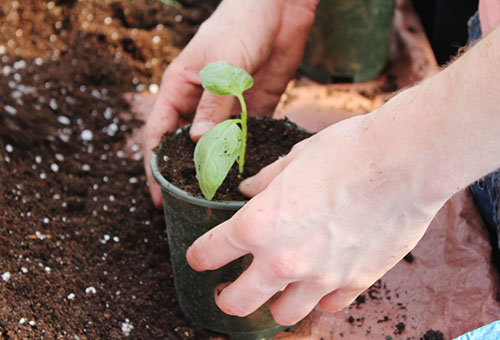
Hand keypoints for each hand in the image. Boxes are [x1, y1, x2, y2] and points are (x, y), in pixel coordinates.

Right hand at [144, 0, 317, 206]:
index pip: (158, 133)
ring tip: (218, 198)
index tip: (156, 195)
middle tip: (190, 204)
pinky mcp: (253, 109)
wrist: (278, 9)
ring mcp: (226, 108)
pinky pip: (245, 138)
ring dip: (217, 169)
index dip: (154, 165)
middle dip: (186, 173)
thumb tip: (198, 143)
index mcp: (179, 89)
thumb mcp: (221, 65)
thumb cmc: (239, 26)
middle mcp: (200, 103)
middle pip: (186, 145)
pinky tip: (247, 177)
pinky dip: (245, 156)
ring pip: (216, 146)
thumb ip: (212, 104)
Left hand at [186, 104, 449, 324]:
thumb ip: (265, 181)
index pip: (209, 254)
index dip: (199, 256)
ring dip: (273, 304)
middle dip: (226, 298)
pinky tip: (320, 281)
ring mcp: (321, 277)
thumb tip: (248, 189)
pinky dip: (318, 298)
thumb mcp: (294, 159)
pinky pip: (329, 307)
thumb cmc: (346, 151)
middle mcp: (283, 260)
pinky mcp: (356, 282)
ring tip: (275, 289)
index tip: (200, 256)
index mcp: (258, 225)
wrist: (406, 161)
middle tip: (228, 289)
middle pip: (237, 303)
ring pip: (283, 315)